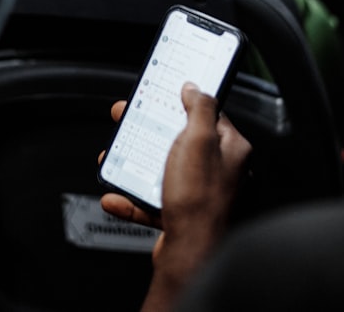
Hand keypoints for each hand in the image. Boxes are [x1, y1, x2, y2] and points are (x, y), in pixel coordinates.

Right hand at [99, 82, 251, 311]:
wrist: (191, 255)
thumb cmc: (199, 200)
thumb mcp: (198, 140)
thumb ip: (199, 109)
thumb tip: (195, 88)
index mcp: (230, 149)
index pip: (208, 116)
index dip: (182, 104)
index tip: (162, 97)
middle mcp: (219, 171)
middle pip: (180, 142)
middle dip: (149, 133)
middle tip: (127, 123)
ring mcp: (200, 194)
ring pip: (163, 171)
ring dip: (135, 165)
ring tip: (113, 159)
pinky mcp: (182, 215)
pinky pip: (153, 201)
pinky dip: (132, 198)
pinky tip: (115, 196)